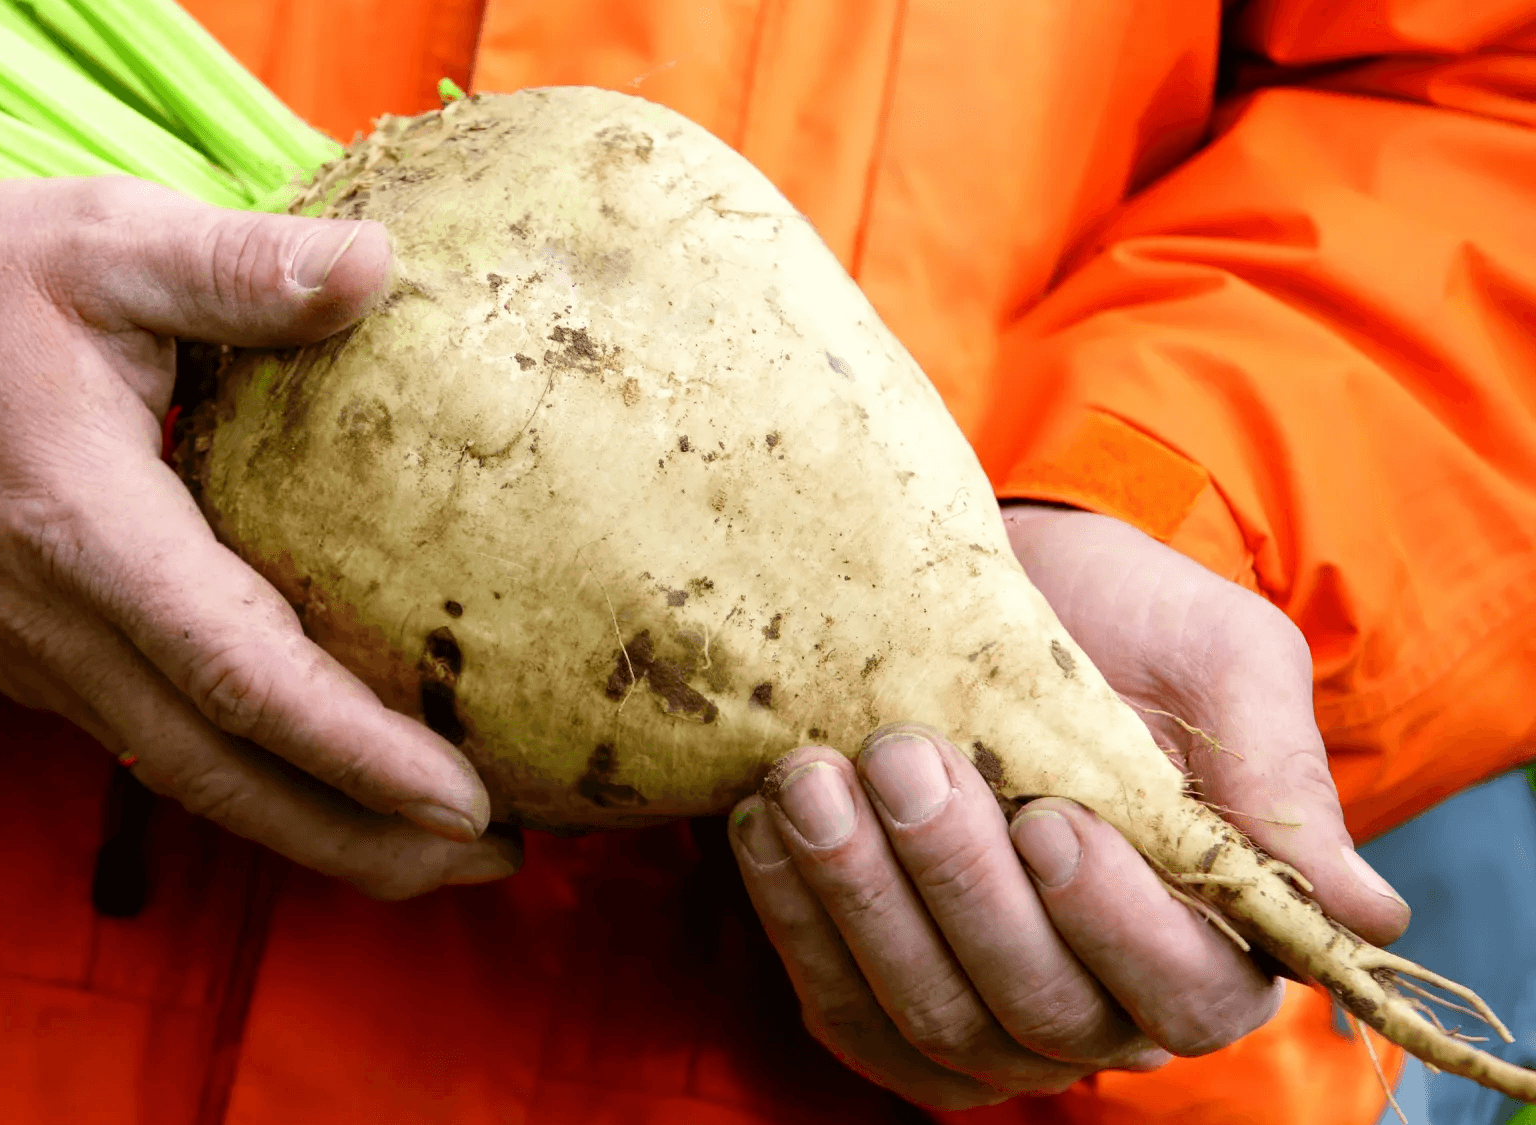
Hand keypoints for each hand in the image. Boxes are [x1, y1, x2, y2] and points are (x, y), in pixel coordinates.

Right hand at [0, 176, 518, 899]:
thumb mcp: (102, 239)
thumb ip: (238, 265)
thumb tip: (380, 269)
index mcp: (82, 527)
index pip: (237, 673)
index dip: (352, 750)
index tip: (462, 801)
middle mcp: (57, 624)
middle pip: (221, 774)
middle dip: (359, 837)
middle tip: (493, 856)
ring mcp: (42, 658)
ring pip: (191, 782)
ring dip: (317, 834)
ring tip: (444, 855)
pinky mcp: (42, 662)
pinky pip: (160, 750)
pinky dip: (257, 789)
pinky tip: (337, 790)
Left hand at [727, 505, 1409, 1107]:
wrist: (1006, 588)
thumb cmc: (1128, 626)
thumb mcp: (1224, 665)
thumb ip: (1280, 779)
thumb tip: (1366, 915)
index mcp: (1210, 938)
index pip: (1184, 989)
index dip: (1115, 923)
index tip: (1052, 816)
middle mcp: (1101, 1001)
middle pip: (1040, 1013)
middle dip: (961, 890)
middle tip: (905, 761)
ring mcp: (983, 1007)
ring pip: (929, 1022)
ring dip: (862, 904)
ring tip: (813, 782)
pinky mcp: (881, 989)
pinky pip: (839, 1006)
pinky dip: (797, 923)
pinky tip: (772, 822)